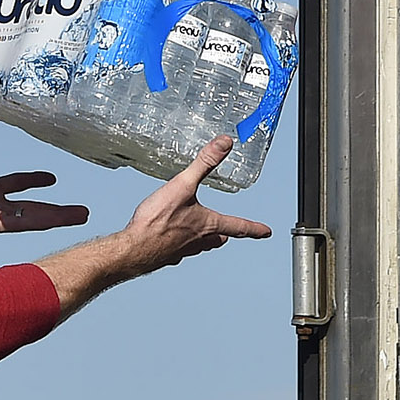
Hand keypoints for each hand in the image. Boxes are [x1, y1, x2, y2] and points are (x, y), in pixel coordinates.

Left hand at [0, 107, 89, 249]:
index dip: (31, 181)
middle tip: (81, 211)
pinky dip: (40, 220)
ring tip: (82, 215)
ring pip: (32, 217)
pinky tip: (60, 219)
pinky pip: (19, 222)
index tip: (51, 178)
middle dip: (56, 209)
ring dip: (58, 216)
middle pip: (31, 207)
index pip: (14, 184)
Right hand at [121, 136, 273, 267]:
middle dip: (225, 233)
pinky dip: (179, 243)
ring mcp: (181, 251)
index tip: (266, 232)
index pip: (239, 226)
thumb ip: (204, 163)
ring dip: (203, 240)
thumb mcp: (183, 184)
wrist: (133, 249)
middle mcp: (198, 241)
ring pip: (200, 246)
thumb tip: (224, 144)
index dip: (254, 228)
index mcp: (207, 224)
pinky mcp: (165, 255)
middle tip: (229, 231)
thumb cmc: (157, 222)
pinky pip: (178, 250)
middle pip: (218, 239)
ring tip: (200, 232)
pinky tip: (169, 236)